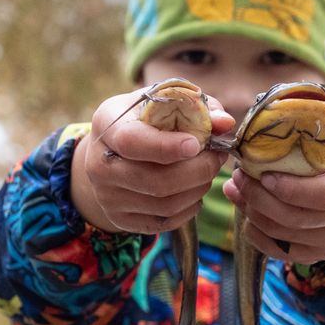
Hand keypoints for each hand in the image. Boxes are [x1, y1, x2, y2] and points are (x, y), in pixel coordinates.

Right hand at [70, 88, 233, 233]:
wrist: (110, 153)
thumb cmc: (143, 120)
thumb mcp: (163, 102)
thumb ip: (196, 108)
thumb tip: (225, 123)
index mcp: (107, 125)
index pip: (133, 142)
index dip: (167, 146)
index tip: (196, 144)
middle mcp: (99, 165)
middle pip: (156, 180)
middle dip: (198, 170)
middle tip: (218, 157)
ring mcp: (107, 197)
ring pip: (165, 204)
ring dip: (198, 189)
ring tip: (208, 172)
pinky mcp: (120, 219)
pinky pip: (165, 222)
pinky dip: (189, 208)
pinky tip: (193, 191)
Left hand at [222, 131, 324, 264]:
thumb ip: (301, 126)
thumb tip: (262, 120)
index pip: (323, 195)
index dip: (289, 189)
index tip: (263, 175)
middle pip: (296, 218)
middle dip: (259, 199)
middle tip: (238, 178)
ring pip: (283, 235)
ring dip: (253, 214)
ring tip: (237, 191)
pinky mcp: (318, 253)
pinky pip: (280, 252)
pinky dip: (257, 235)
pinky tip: (246, 216)